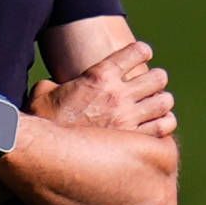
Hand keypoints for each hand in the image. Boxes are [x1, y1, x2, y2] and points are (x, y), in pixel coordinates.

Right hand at [34, 36, 173, 136]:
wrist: (44, 152)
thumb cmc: (41, 121)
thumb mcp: (42, 93)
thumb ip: (54, 84)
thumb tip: (54, 86)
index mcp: (99, 76)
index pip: (137, 52)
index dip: (142, 52)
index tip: (141, 56)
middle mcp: (118, 94)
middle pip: (158, 77)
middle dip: (156, 80)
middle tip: (149, 86)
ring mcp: (127, 118)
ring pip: (164, 102)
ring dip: (162, 102)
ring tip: (155, 106)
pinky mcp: (132, 140)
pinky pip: (164, 127)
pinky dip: (164, 124)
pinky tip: (156, 125)